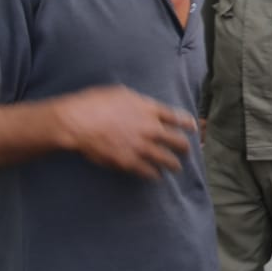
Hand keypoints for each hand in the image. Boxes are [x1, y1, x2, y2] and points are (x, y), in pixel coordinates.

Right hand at [55, 85, 195, 178]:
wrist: (79, 121)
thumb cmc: (95, 102)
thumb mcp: (121, 93)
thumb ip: (137, 101)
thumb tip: (142, 105)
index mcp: (149, 109)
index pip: (177, 117)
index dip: (187, 123)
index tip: (192, 127)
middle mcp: (150, 128)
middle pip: (177, 140)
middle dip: (184, 147)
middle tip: (186, 150)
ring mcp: (141, 146)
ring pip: (167, 159)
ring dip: (173, 164)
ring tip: (177, 168)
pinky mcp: (129, 161)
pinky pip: (148, 171)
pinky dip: (154, 175)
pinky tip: (156, 176)